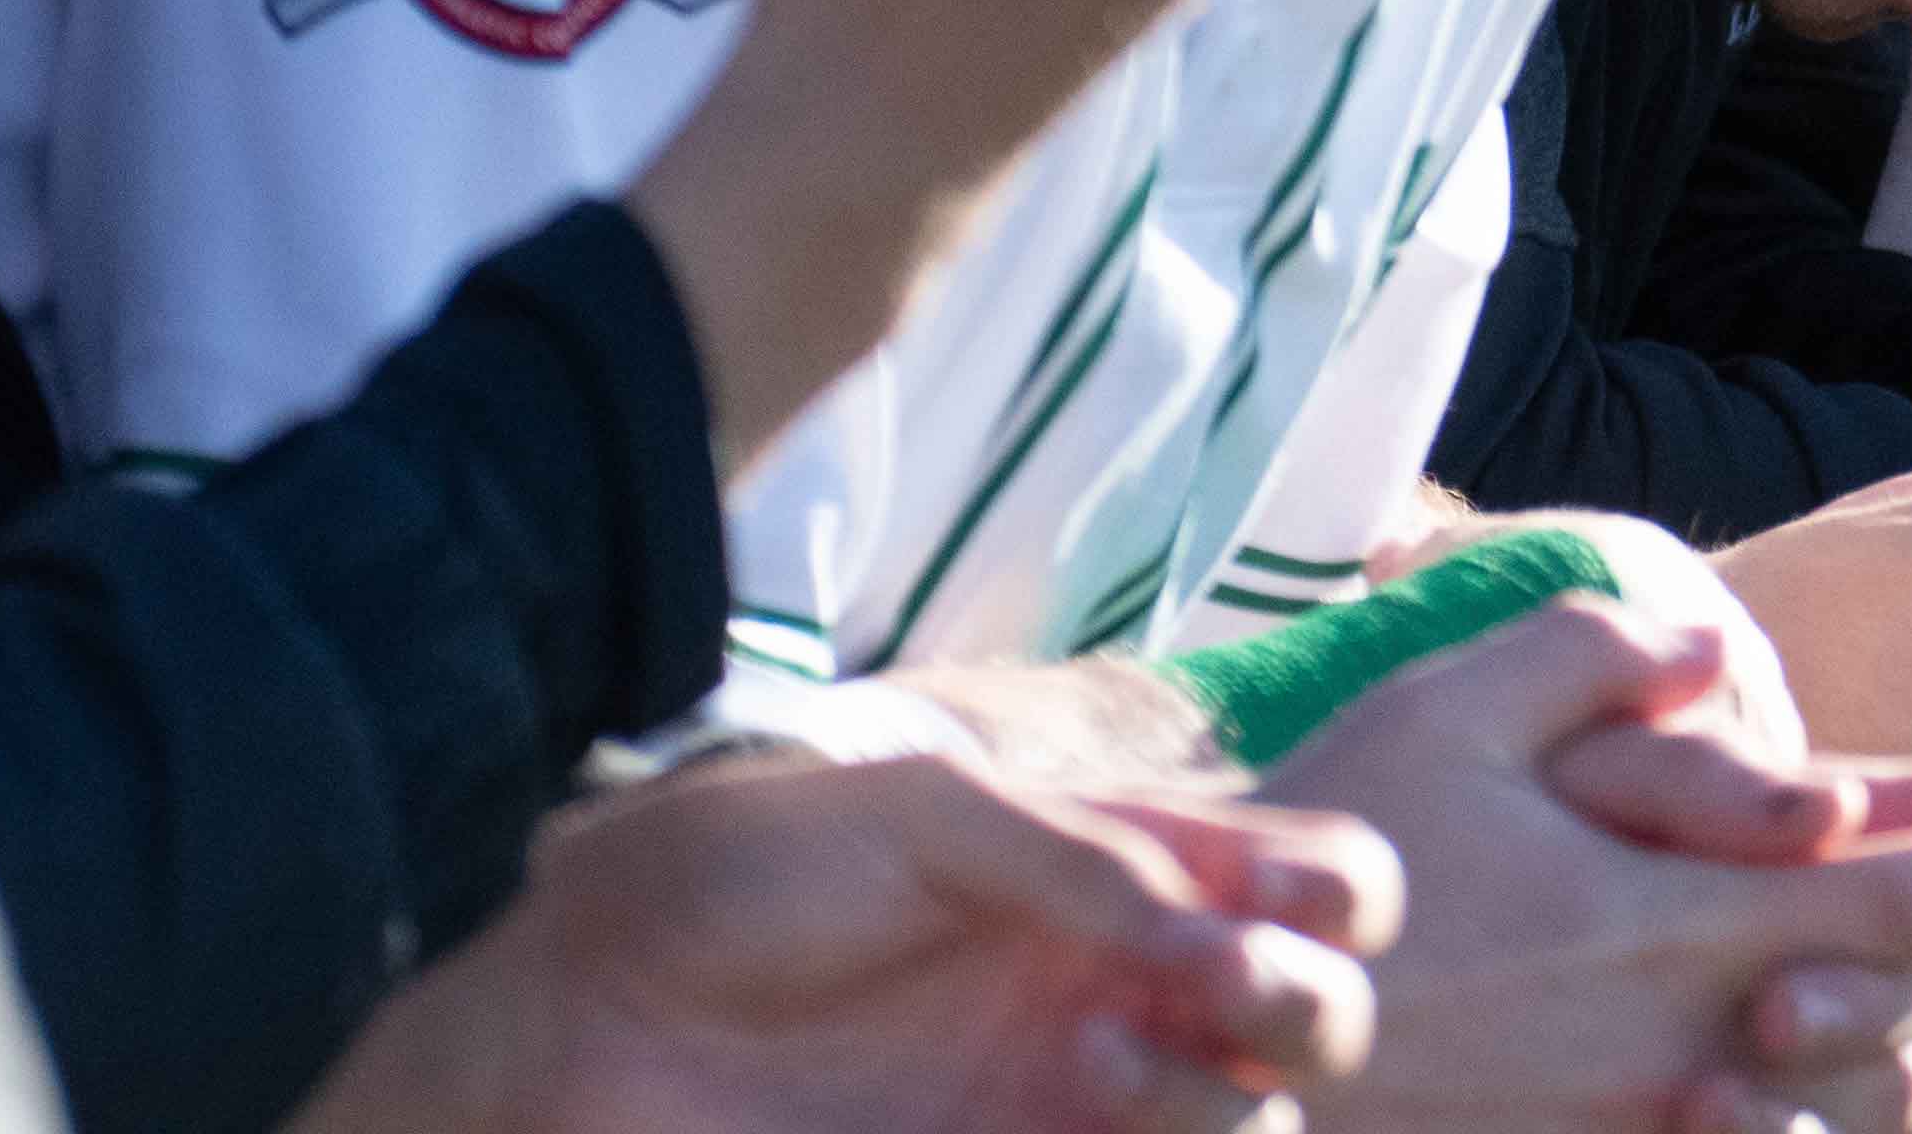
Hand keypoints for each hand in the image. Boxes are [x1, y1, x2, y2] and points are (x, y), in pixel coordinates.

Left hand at [284, 754, 1385, 1133]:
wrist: (574, 1016)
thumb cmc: (735, 875)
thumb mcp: (917, 809)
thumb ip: (1076, 851)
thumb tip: (1221, 933)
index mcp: (1115, 872)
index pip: (1316, 880)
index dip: (1336, 891)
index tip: (1268, 896)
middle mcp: (1121, 988)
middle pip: (1321, 1014)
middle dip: (1309, 1002)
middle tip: (1219, 986)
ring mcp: (1071, 1102)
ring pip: (1259, 1128)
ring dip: (1226, 1095)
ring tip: (1099, 1053)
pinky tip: (1082, 1110)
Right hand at [1266, 595, 1911, 1133]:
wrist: (1221, 1058)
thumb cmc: (1329, 878)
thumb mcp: (1442, 716)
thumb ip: (1591, 660)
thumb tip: (1714, 648)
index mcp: (1677, 912)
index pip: (1910, 875)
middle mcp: (1698, 1032)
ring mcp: (1667, 1122)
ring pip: (1869, 1093)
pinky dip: (1839, 1108)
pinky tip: (1845, 1061)